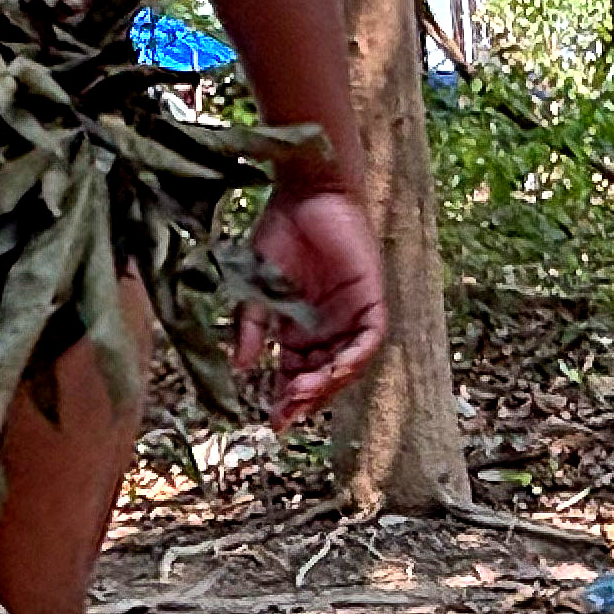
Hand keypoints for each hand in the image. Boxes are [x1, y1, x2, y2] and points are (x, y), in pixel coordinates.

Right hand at [236, 184, 386, 428]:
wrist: (304, 193)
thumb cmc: (279, 232)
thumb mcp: (256, 287)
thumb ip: (251, 327)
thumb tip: (242, 368)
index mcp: (298, 328)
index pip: (296, 374)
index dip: (286, 398)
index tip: (272, 421)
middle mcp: (327, 327)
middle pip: (323, 376)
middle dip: (306, 398)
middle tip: (287, 412)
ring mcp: (351, 315)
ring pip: (347, 364)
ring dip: (329, 383)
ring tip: (305, 395)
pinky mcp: (370, 299)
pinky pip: (370, 339)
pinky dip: (355, 356)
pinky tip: (336, 369)